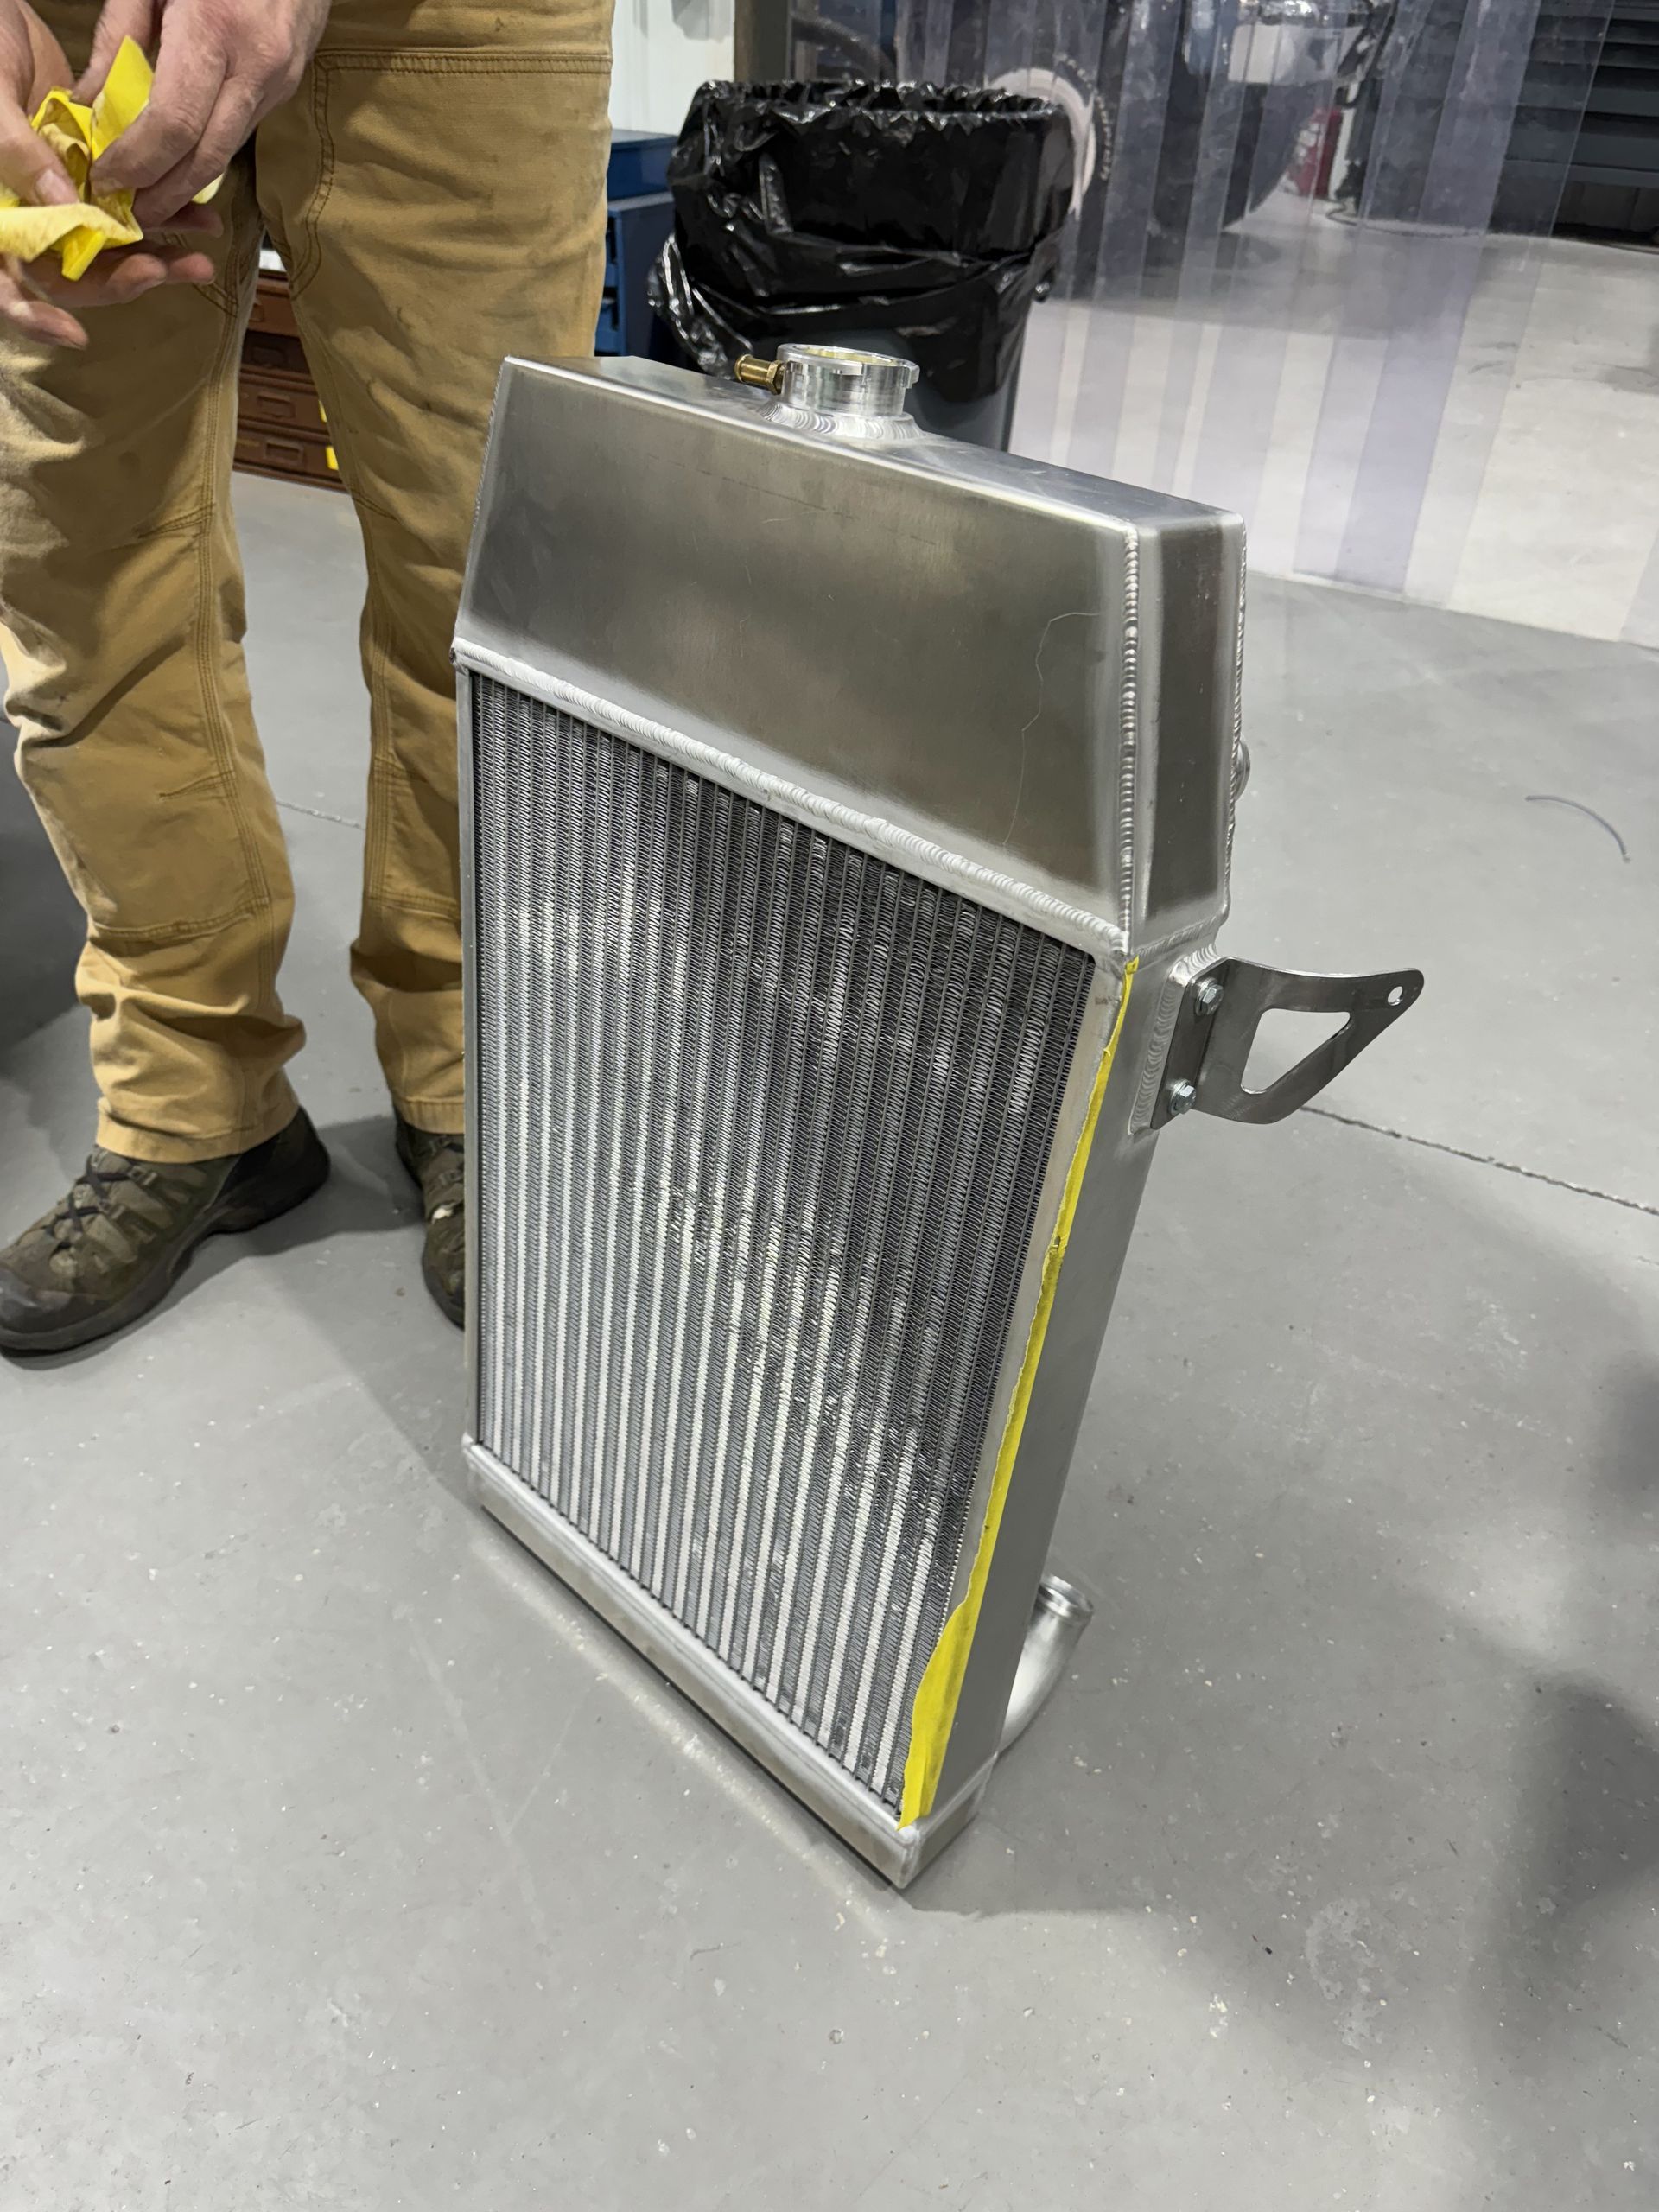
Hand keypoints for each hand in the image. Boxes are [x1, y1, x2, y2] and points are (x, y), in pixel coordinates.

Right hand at [0, 0, 215, 345]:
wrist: (2, 11)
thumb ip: (16, 154)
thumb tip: (65, 207)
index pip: (8, 285)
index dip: (36, 317)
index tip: (76, 335)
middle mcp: (28, 214)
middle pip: (73, 274)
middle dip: (123, 281)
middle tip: (167, 273)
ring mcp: (62, 197)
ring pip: (110, 247)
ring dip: (158, 257)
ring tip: (202, 259)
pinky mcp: (94, 175)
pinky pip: (130, 207)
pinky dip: (166, 215)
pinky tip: (200, 218)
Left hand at [84, 0, 330, 226]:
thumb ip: (119, 34)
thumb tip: (90, 100)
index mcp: (215, 29)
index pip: (174, 124)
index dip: (137, 161)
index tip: (107, 177)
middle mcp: (255, 66)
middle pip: (207, 158)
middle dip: (164, 194)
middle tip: (129, 212)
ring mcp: (278, 81)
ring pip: (227, 152)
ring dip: (186, 182)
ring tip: (148, 193)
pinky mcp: (286, 88)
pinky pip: (240, 130)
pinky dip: (207, 151)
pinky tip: (180, 156)